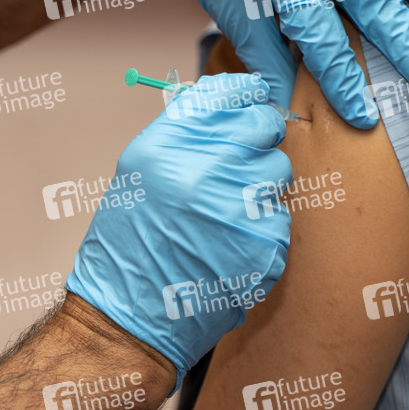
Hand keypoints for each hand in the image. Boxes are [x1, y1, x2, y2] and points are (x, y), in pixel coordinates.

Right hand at [66, 74, 292, 392]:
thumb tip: (233, 100)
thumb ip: (185, 129)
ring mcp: (239, 209)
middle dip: (258, 140)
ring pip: (277, 173)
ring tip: (225, 213)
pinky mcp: (265, 246)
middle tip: (239, 162)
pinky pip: (279, 217)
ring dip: (259, 187)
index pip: (229, 93)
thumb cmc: (129, 241)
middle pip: (264, 126)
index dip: (245, 96)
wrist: (129, 316)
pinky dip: (262, 228)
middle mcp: (205, 171)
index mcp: (168, 145)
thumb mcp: (139, 169)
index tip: (249, 102)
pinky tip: (230, 245)